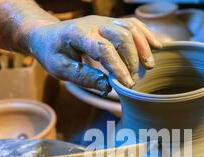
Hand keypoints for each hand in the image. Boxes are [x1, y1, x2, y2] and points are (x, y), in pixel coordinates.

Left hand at [27, 15, 161, 93]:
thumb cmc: (52, 53)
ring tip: (149, 66)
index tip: (127, 85)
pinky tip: (156, 47)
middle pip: (121, 35)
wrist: (47, 34)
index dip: (118, 67)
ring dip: (143, 46)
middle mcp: (93, 24)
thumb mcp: (60, 69)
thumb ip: (83, 77)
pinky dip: (146, 35)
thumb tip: (107, 86)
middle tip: (134, 81)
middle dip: (132, 59)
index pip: (104, 48)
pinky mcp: (111, 24)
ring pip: (130, 27)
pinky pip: (133, 24)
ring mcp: (104, 22)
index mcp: (78, 35)